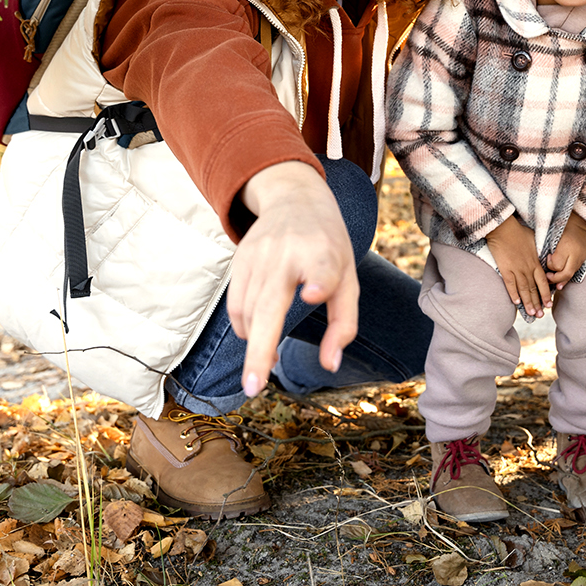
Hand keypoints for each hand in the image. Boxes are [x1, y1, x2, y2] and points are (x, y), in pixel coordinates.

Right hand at [226, 161, 358, 397]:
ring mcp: (258, 255)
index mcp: (322, 253)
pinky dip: (244, 328)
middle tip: (254, 387)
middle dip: (259, 349)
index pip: (321, 267)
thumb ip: (343, 323)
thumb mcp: (350, 278)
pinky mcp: (239, 259)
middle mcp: (287, 253)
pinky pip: (235, 304)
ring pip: (249, 312)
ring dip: (255, 345)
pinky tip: (257, 338)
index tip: (314, 293)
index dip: (319, 280)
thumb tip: (330, 365)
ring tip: (268, 364)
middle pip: (268, 305)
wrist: (294, 197)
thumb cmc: (328, 245)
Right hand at [486, 215, 551, 318]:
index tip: (548, 304)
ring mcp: (516, 269)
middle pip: (533, 289)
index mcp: (535, 262)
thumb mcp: (534, 240)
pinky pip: (510, 284)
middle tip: (540, 315)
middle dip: (537, 303)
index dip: (546, 294)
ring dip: (527, 303)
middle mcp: (527, 268)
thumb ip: (538, 251)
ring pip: (523, 290)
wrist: (503, 228)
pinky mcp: (505, 269)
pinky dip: (513, 294)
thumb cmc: (518, 231)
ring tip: (531, 313)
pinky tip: (516, 303)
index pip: (543, 282)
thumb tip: (543, 255)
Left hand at [544, 212, 585, 288]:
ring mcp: (580, 259)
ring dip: (559, 280)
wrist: (578, 224)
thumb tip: (542, 262)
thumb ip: (546, 247)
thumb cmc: (561, 228)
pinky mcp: (582, 261)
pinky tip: (559, 285)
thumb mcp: (552, 234)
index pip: (557, 264)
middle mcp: (576, 254)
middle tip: (546, 277)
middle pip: (566, 273)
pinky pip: (574, 273)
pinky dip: (565, 279)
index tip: (547, 259)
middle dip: (555, 278)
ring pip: (570, 275)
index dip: (550, 265)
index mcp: (567, 246)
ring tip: (551, 283)